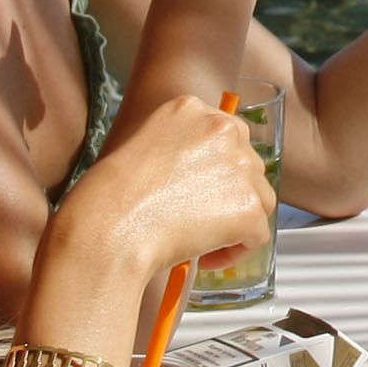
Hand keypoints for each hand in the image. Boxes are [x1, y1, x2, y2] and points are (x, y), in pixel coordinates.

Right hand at [64, 89, 279, 280]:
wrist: (109, 227)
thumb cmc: (110, 198)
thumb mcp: (141, 149)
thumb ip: (179, 151)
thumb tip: (203, 182)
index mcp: (191, 108)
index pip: (224, 137)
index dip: (213, 172)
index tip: (193, 194)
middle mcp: (222, 127)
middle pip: (246, 165)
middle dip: (227, 196)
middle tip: (197, 221)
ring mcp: (240, 164)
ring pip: (258, 198)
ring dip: (235, 223)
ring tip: (202, 242)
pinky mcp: (248, 204)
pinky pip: (258, 233)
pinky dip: (237, 251)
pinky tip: (206, 258)